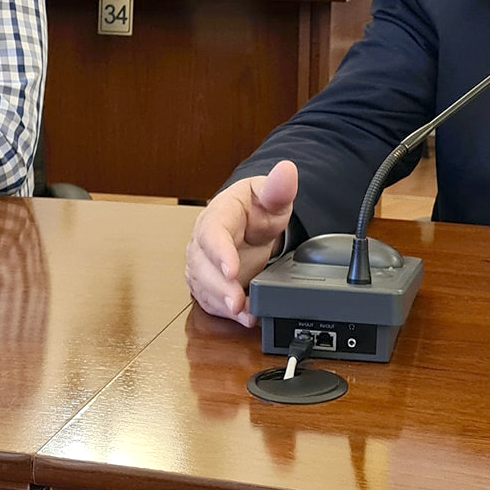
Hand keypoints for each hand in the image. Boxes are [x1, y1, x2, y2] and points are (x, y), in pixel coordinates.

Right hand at [184, 160, 297, 326]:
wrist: (250, 222)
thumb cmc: (256, 208)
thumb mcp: (271, 195)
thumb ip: (279, 187)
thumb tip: (287, 170)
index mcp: (217, 215)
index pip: (211, 233)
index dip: (219, 253)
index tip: (232, 269)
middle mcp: (203, 241)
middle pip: (202, 266)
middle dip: (218, 287)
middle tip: (236, 303)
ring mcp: (203, 264)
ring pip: (202, 286)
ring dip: (220, 303)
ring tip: (242, 314)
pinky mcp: (208, 282)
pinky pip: (210, 300)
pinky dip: (225, 313)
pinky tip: (243, 319)